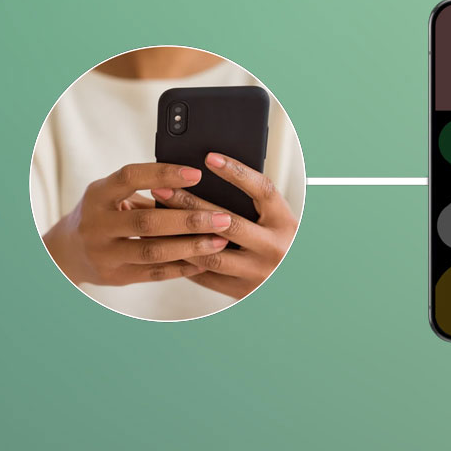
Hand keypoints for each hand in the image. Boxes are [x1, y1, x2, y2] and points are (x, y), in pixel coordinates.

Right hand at [42, 162, 235, 287]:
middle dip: (189, 220)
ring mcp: (104, 253)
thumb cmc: (101, 213)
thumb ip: (141, 189)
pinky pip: (153, 273)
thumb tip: (194, 182)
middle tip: (223, 217)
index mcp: (97, 195)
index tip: (197, 174)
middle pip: (147, 222)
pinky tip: (204, 260)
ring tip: (221, 240)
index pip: (130, 177)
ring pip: (152, 251)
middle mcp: (97, 224)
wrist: (68, 251)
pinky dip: (181, 267)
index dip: (164, 174)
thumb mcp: (109, 194)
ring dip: (191, 247)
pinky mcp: (115, 276)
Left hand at [147, 152, 300, 299]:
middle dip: (190, 204)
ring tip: (155, 220)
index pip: (262, 190)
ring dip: (180, 237)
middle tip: (162, 189)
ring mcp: (257, 273)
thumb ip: (250, 202)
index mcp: (284, 222)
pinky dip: (183, 260)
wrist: (294, 283)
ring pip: (211, 254)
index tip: (210, 157)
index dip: (237, 172)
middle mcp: (274, 248)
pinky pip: (205, 276)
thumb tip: (205, 173)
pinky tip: (164, 244)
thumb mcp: (274, 219)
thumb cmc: (277, 242)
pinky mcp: (241, 292)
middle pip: (227, 222)